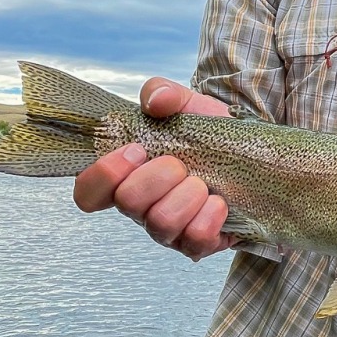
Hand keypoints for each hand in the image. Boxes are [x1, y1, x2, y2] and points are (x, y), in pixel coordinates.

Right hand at [73, 78, 233, 260]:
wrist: (249, 155)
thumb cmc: (207, 135)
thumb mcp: (185, 105)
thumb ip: (162, 92)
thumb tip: (155, 101)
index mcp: (126, 176)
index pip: (88, 192)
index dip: (103, 174)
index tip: (136, 150)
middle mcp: (141, 208)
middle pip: (127, 203)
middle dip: (158, 176)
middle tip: (179, 164)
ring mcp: (167, 230)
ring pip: (161, 223)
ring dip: (187, 196)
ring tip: (203, 183)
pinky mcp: (197, 244)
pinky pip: (195, 241)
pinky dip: (210, 217)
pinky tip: (219, 202)